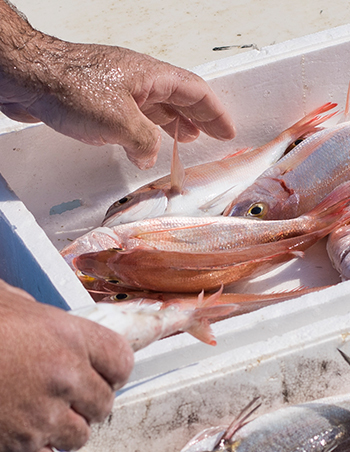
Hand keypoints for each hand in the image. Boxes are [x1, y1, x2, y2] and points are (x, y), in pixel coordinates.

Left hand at [0, 1, 234, 167]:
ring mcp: (118, 89)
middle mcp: (137, 80)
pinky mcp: (98, 101)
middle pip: (178, 97)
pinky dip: (145, 133)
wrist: (30, 78)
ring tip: (185, 141)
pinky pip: (132, 117)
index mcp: (150, 76)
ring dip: (172, 124)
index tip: (228, 130)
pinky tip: (143, 148)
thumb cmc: (72, 88)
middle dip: (198, 118)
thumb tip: (150, 156)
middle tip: (214, 137)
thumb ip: (144, 143)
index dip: (214, 112)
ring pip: (155, 107)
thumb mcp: (120, 122)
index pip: (194, 91)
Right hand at [0, 281, 132, 451]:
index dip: (111, 369)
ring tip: (35, 417)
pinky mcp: (17, 450)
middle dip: (85, 403)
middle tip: (61, 397)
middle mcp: (64, 379)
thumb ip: (30, 312)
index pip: (120, 359)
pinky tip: (17, 440)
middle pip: (103, 405)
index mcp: (65, 336)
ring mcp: (42, 418)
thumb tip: (37, 318)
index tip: (101, 373)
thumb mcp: (1, 299)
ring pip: (78, 438)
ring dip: (61, 431)